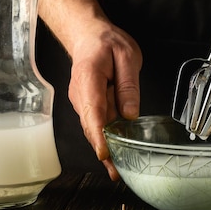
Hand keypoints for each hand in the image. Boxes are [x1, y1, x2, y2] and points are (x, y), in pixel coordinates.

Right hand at [13, 0, 141, 180]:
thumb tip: (129, 114)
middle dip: (104, 152)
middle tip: (117, 174)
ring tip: (118, 172)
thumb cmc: (108, 43)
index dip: (100, 135)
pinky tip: (115, 155)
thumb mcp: (127, 56)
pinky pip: (96, 124)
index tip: (106, 154)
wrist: (88, 35)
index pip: (94, 111)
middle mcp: (81, 95)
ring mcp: (82, 101)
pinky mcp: (88, 105)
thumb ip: (128, 84)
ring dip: (104, 149)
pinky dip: (104, 139)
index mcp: (90, 79)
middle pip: (92, 127)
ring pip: (93, 128)